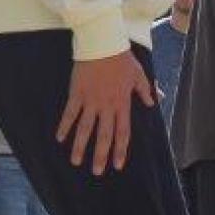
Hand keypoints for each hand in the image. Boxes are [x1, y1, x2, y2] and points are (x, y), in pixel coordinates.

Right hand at [58, 50, 151, 174]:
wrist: (102, 42)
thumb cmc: (122, 58)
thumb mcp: (138, 74)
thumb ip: (146, 90)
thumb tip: (155, 102)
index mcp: (123, 103)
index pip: (123, 132)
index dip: (120, 150)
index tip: (118, 165)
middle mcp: (107, 106)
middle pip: (104, 135)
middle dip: (100, 155)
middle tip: (97, 172)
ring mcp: (90, 101)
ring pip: (85, 128)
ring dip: (80, 146)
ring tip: (75, 161)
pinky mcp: (77, 93)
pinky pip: (70, 113)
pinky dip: (64, 126)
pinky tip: (60, 138)